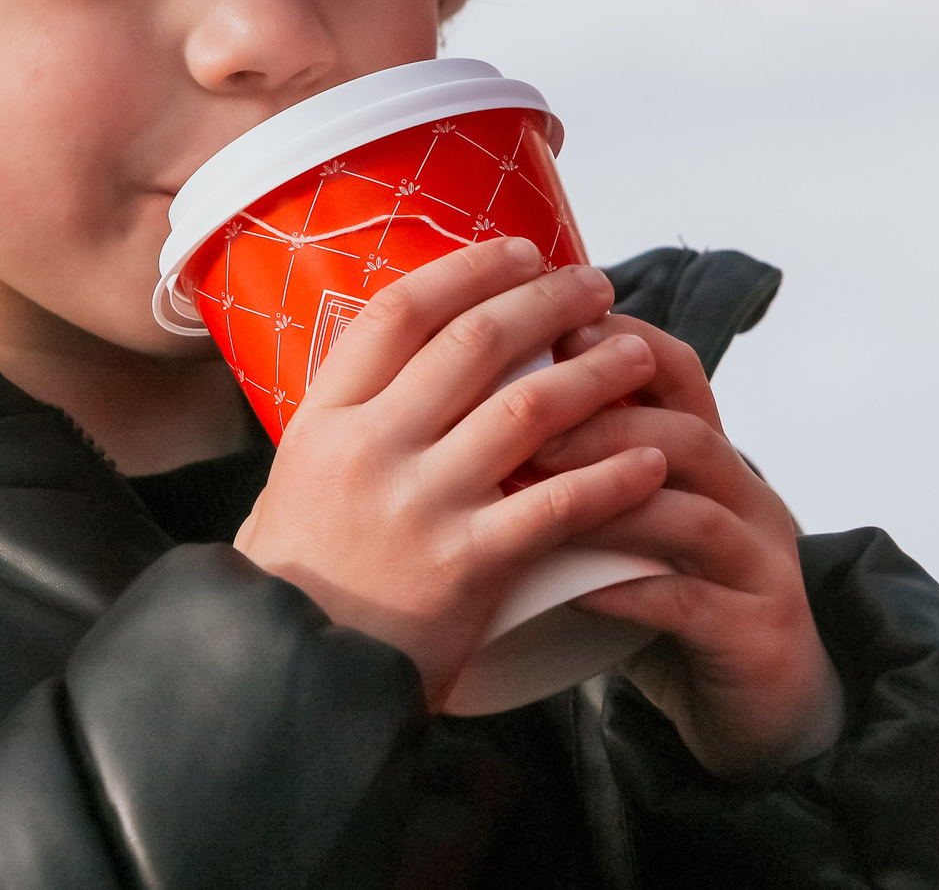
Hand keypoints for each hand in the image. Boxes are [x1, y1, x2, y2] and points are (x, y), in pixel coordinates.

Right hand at [233, 238, 666, 708]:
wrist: (284, 686)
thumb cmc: (298, 584)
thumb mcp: (295, 483)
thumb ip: (352, 421)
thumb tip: (410, 355)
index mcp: (324, 420)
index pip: (401, 311)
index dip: (471, 269)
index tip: (526, 252)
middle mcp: (371, 448)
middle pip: (477, 340)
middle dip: (551, 301)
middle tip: (599, 288)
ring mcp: (420, 504)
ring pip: (531, 406)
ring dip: (597, 372)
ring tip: (639, 355)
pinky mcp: (466, 565)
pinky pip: (560, 502)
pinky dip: (615, 475)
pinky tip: (653, 460)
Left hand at [537, 313, 844, 779]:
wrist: (765, 711)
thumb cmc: (679, 611)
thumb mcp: (640, 531)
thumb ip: (590, 480)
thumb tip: (476, 421)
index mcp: (716, 463)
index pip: (676, 373)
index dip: (616, 345)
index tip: (541, 337)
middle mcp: (749, 499)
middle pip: (687, 433)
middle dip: (603, 420)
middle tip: (520, 427)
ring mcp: (762, 564)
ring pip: (696, 512)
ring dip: (615, 499)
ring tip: (541, 499)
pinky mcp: (760, 632)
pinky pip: (694, 603)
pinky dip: (633, 591)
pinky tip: (578, 592)